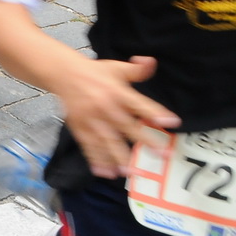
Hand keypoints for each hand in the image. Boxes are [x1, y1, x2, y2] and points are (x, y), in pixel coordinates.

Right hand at [54, 54, 178, 178]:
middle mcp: (105, 105)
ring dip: (117, 156)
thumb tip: (151, 62)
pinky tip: (104, 172)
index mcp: (117, 90)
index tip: (172, 122)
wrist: (63, 73)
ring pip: (106, 139)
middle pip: (126, 125)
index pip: (139, 103)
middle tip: (161, 154)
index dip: (155, 112)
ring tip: (129, 172)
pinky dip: (95, 159)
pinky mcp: (79, 126)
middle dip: (144, 140)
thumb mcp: (116, 67)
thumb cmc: (95, 72)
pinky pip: (88, 145)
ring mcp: (91, 118)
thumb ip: (137, 70)